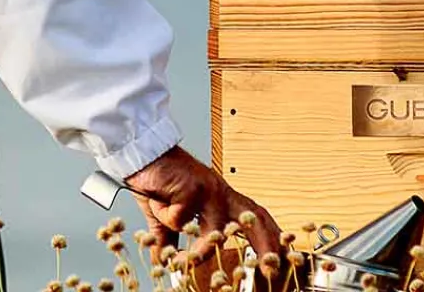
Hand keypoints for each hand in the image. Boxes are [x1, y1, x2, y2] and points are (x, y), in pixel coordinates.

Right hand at [124, 145, 280, 264]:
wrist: (142, 154)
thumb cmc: (158, 180)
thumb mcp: (169, 216)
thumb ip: (173, 241)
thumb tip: (168, 265)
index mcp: (220, 196)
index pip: (254, 215)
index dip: (270, 235)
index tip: (280, 256)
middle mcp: (219, 192)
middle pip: (253, 218)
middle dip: (267, 244)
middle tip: (271, 269)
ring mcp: (208, 189)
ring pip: (215, 231)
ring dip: (201, 250)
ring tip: (185, 259)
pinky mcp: (191, 187)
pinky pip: (182, 220)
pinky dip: (168, 220)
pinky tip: (161, 207)